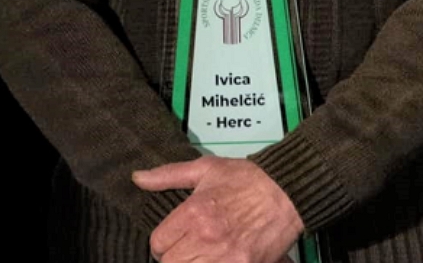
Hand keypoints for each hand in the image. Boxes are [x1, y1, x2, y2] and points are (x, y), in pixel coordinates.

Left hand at [132, 156, 302, 262]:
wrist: (285, 191)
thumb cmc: (245, 178)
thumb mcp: (205, 168)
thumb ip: (168, 175)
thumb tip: (137, 178)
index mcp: (193, 212)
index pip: (158, 243)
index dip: (162, 242)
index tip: (173, 238)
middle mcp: (206, 238)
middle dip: (174, 258)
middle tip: (186, 249)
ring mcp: (225, 257)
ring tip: (200, 255)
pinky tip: (216, 259)